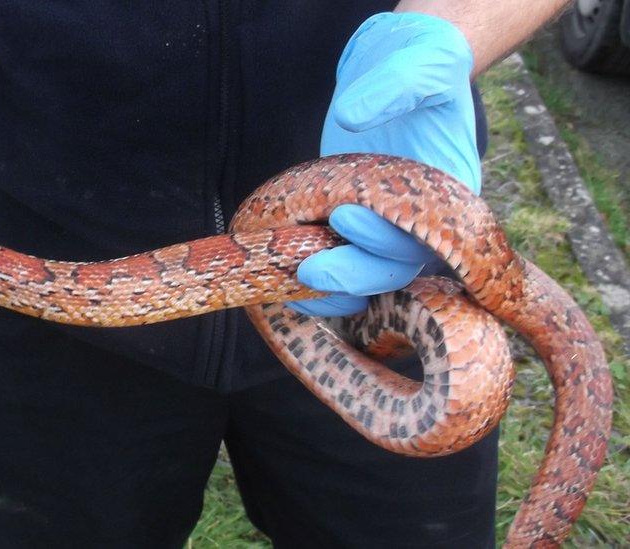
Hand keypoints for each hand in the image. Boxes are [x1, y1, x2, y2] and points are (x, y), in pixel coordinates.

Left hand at [291, 12, 479, 315]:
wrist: (396, 72)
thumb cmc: (418, 68)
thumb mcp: (418, 65)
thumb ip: (394, 88)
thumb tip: (352, 118)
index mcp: (448, 193)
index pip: (424, 234)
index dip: (384, 236)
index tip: (343, 214)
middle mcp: (424, 222)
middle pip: (396, 269)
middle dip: (352, 274)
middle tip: (307, 269)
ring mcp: (388, 230)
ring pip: (370, 281)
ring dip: (333, 293)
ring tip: (293, 289)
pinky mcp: (356, 231)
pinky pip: (346, 273)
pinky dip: (321, 291)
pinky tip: (290, 293)